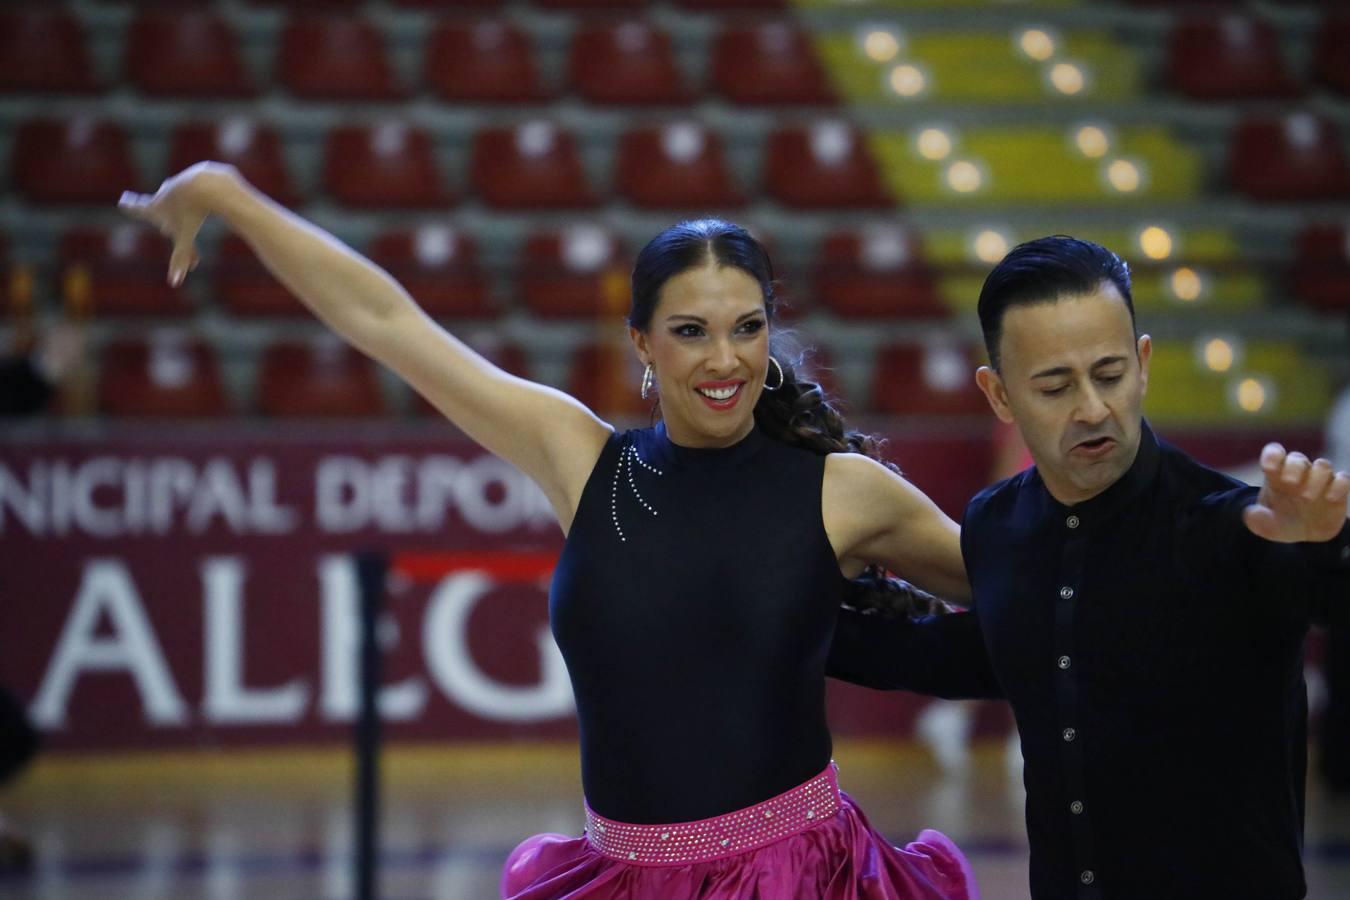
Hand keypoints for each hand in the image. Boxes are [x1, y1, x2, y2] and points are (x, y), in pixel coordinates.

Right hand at [118, 161, 238, 287]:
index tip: (123, 201)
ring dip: (178, 203)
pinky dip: (199, 197)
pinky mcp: (194, 178)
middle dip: (149, 205)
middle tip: (134, 200)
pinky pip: (195, 190)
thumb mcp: (185, 238)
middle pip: (156, 202)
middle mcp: (164, 193)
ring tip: (182, 205)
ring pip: (177, 196)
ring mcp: (179, 183)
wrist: (206, 185)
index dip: (131, 206)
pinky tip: (206, 195)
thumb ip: (180, 258)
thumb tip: (174, 283)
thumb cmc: (192, 213)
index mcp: (157, 206)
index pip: (139, 208)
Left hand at [1242, 443, 1349, 542]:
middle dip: (1293, 467)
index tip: (1269, 467)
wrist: (1306, 536)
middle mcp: (1298, 473)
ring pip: (1322, 465)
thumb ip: (1257, 520)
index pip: (1274, 453)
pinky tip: (1330, 498)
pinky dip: (1339, 485)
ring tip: (1307, 497)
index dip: (1272, 455)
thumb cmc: (1282, 523)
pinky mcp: (1338, 489)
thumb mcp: (1266, 526)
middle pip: (1297, 458)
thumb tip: (1250, 513)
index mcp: (1277, 475)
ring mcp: (1319, 479)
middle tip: (1290, 483)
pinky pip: (1343, 479)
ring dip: (1316, 478)